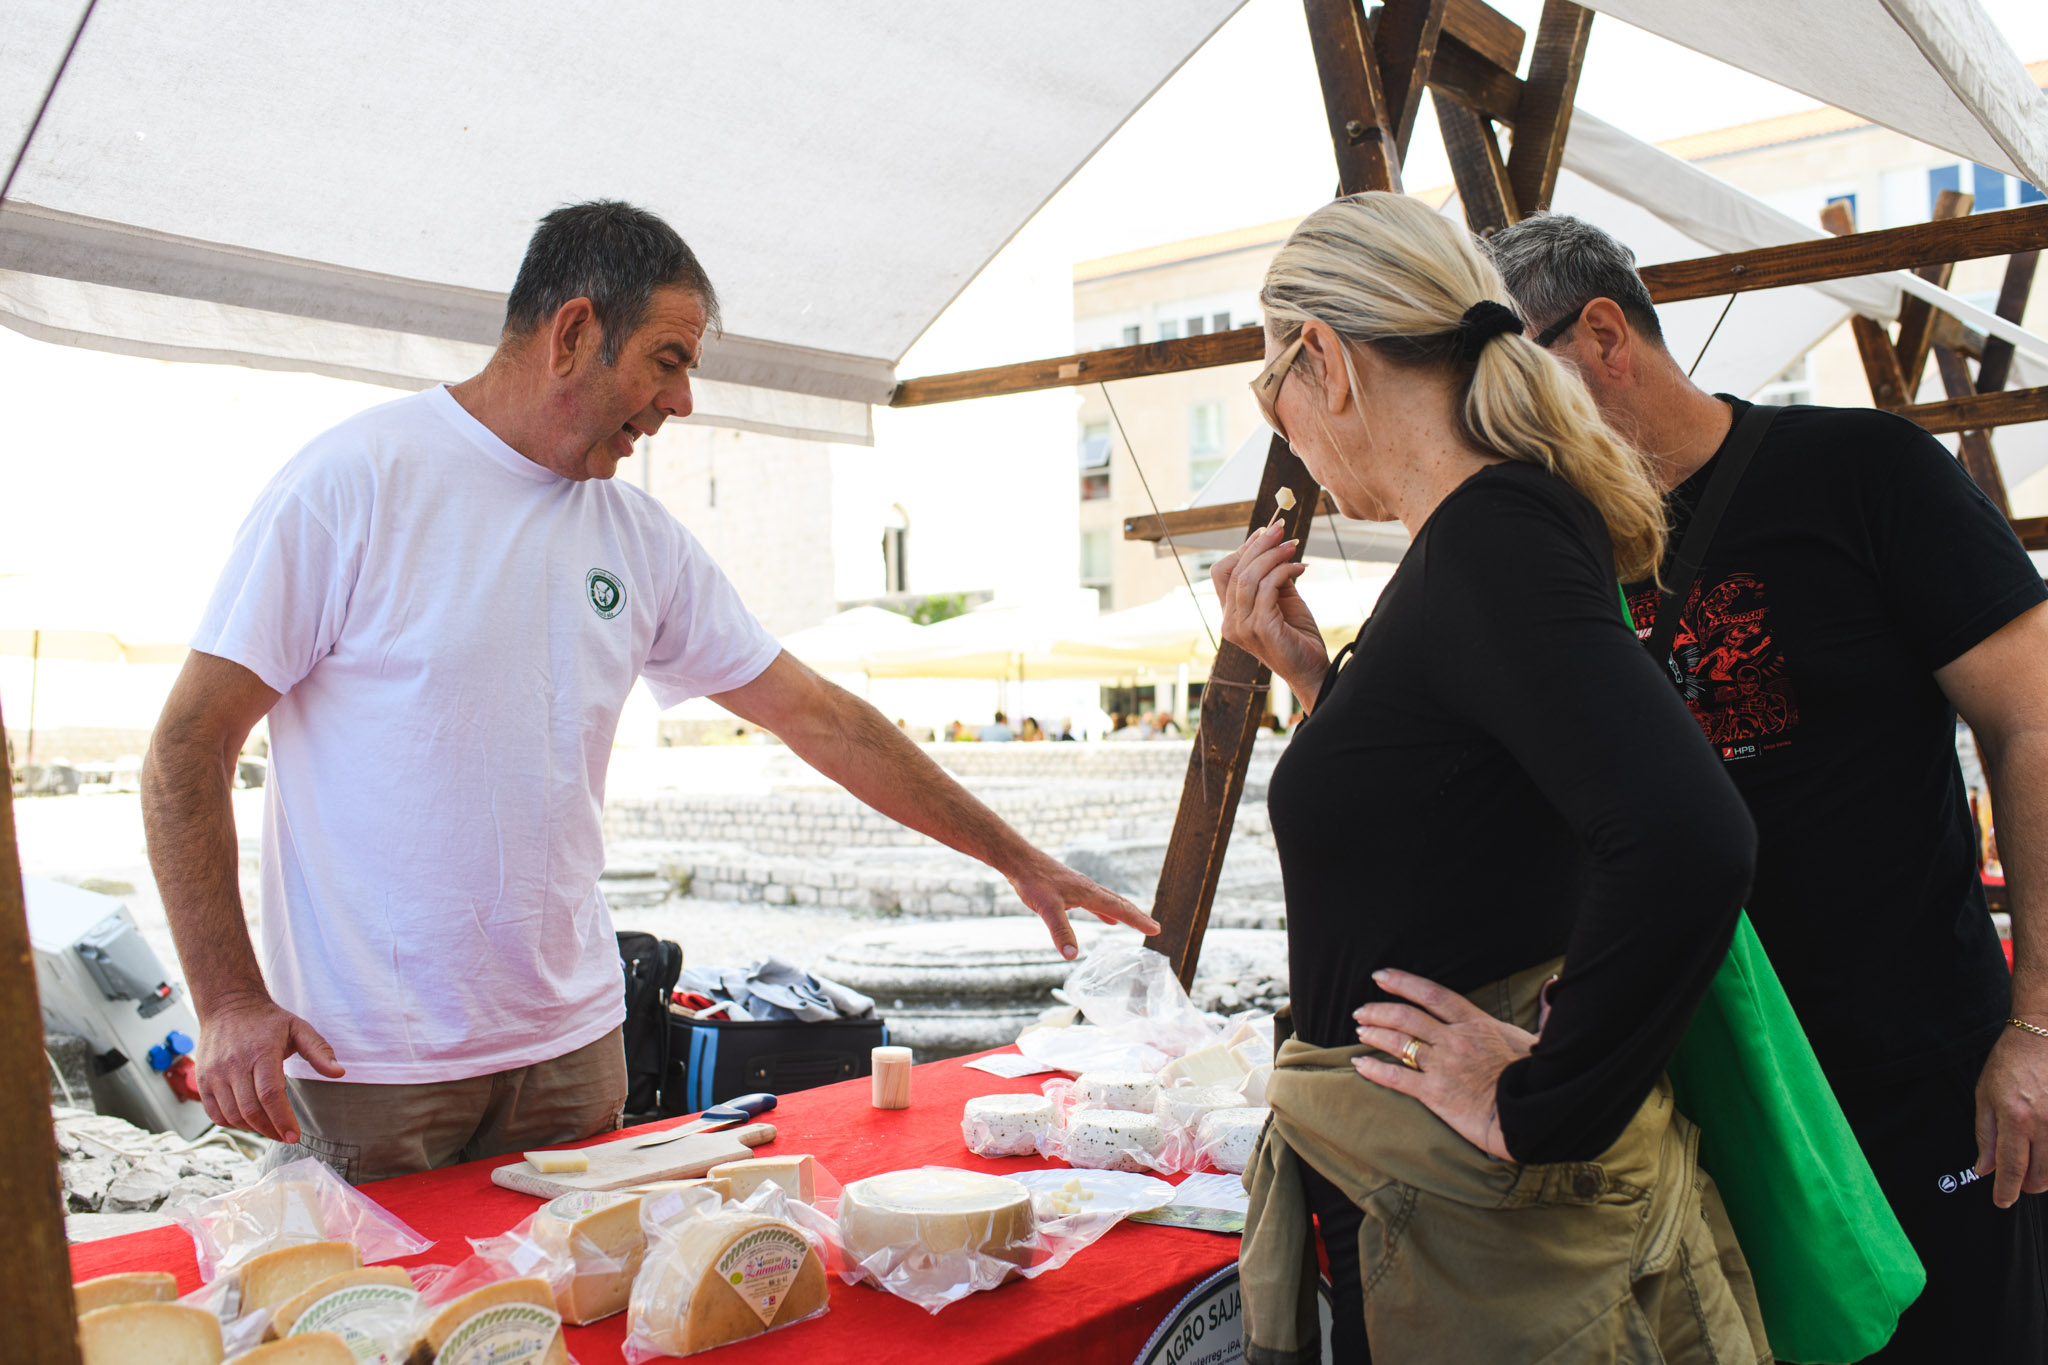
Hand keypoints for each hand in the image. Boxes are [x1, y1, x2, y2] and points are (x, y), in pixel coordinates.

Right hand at [195, 994, 344, 1143]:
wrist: (229, 1006)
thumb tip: (339, 1072)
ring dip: (253, 1129)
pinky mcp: (202, 1080)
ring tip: (271, 1129)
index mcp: (261, 1052)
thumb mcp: (299, 1028)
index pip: (270, 1095)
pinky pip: (215, 1114)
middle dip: (271, 1130)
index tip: (294, 1136)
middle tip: (286, 1136)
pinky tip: (249, 1121)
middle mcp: (234, 1064)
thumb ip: (319, 1051)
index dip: (282, 1120)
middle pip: (250, 1110)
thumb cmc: (268, 1020)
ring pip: (232, 1115)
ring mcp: (214, 1073)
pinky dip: (232, 1123)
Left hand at [1006, 853, 1160, 960]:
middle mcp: (1089, 889)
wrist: (1020, 861)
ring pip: (1108, 901)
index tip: (1156, 930)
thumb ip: (1060, 931)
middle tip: (1155, 928)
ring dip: (1123, 913)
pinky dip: (1105, 911)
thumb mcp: (1046, 908)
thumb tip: (1071, 956)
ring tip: (1136, 922)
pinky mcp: (1070, 888)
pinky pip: (1095, 902)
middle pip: (1119, 903)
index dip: (1138, 920)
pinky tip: (1106, 918)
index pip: (1120, 909)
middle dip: (1137, 916)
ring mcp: (1080, 888)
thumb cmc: (1033, 881)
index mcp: (1089, 893)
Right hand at [1211, 522, 1327, 695]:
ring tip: (1293, 546)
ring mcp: (1242, 628)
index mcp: (1230, 615)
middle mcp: (1230, 622)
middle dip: (1260, 545)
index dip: (1242, 549)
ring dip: (1272, 555)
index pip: (1221, 573)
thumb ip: (1272, 577)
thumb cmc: (1297, 636)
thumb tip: (1273, 546)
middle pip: (1235, 570)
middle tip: (1282, 529)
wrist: (1312, 670)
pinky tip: (1299, 568)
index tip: (1265, 532)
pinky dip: (1283, 571)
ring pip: (1248, 577)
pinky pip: (1267, 588)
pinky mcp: (1260, 628)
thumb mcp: (1282, 600)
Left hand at [1350, 968, 1536, 1161]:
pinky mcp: (1435, 1093)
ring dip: (1374, 1033)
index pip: (1433, 994)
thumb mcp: (1534, 1038)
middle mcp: (1454, 1040)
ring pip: (1398, 1042)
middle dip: (1379, 1009)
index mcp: (1475, 1023)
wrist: (1530, 1114)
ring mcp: (1442, 1066)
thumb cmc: (1536, 1078)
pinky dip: (1374, 1069)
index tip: (1382, 976)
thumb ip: (1536, 1013)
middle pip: (1407, 1016)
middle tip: (1362, 1010)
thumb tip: (1553, 986)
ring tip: (1360, 1030)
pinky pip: (1396, 1078)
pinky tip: (1359, 1064)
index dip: (1404, 982)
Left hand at [1973, 1023, 2047, 1206]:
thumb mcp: (1985, 1094)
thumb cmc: (2010, 1062)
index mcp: (2015, 1117)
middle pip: (2041, 1176)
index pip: (2011, 1168)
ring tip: (2034, 1167)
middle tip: (2017, 1181)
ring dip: (2045, 1176)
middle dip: (2027, 1186)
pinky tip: (2046, 1153)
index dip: (2006, 1191)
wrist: (2042, 1034)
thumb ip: (1986, 1134)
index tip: (2001, 1202)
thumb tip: (1984, 1169)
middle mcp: (2044, 1123)